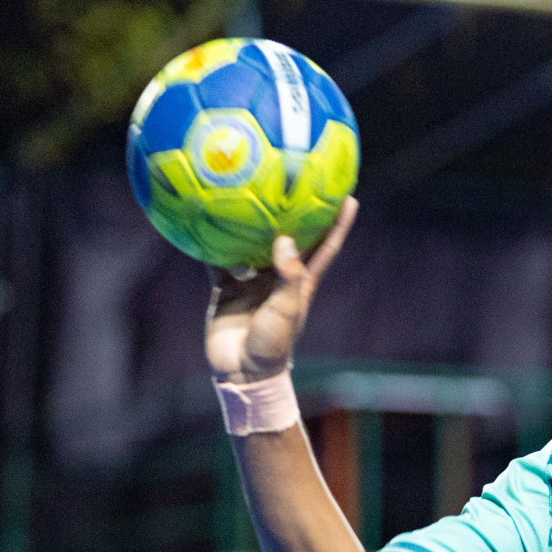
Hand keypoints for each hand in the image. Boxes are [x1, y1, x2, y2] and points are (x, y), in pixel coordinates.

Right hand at [205, 197, 357, 383]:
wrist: (242, 371)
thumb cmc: (272, 345)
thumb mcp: (286, 310)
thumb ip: (287, 276)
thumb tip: (286, 239)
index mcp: (301, 281)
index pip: (325, 246)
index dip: (338, 222)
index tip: (348, 196)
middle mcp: (278, 275)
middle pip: (290, 236)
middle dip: (294, 211)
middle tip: (294, 180)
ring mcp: (252, 279)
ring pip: (252, 242)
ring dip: (250, 220)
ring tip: (245, 188)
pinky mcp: (226, 286)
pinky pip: (218, 258)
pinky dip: (212, 241)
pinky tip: (202, 219)